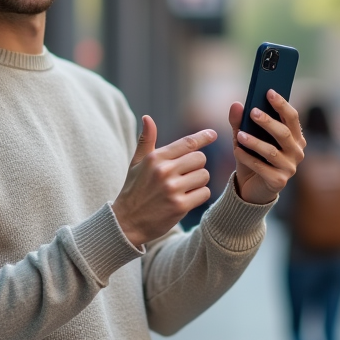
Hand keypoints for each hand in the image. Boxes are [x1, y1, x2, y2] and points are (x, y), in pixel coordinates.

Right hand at [112, 116, 214, 246]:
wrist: (127, 222)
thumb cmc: (134, 190)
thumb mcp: (136, 163)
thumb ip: (146, 140)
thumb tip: (147, 118)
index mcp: (155, 158)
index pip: (187, 143)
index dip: (203, 137)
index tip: (213, 134)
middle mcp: (164, 171)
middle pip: (200, 159)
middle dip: (196, 166)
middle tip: (185, 175)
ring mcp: (172, 189)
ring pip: (204, 176)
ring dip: (198, 182)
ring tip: (184, 188)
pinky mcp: (180, 206)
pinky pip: (204, 193)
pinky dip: (199, 196)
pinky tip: (186, 199)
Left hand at [228, 89, 305, 205]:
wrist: (252, 188)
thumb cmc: (253, 158)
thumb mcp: (245, 138)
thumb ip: (240, 121)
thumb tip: (236, 105)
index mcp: (294, 137)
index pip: (292, 117)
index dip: (282, 104)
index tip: (269, 92)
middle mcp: (297, 152)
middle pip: (284, 133)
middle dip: (268, 121)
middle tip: (252, 111)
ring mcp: (290, 168)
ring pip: (272, 151)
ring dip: (255, 142)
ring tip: (239, 135)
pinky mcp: (279, 181)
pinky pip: (262, 168)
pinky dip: (248, 158)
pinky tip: (237, 151)